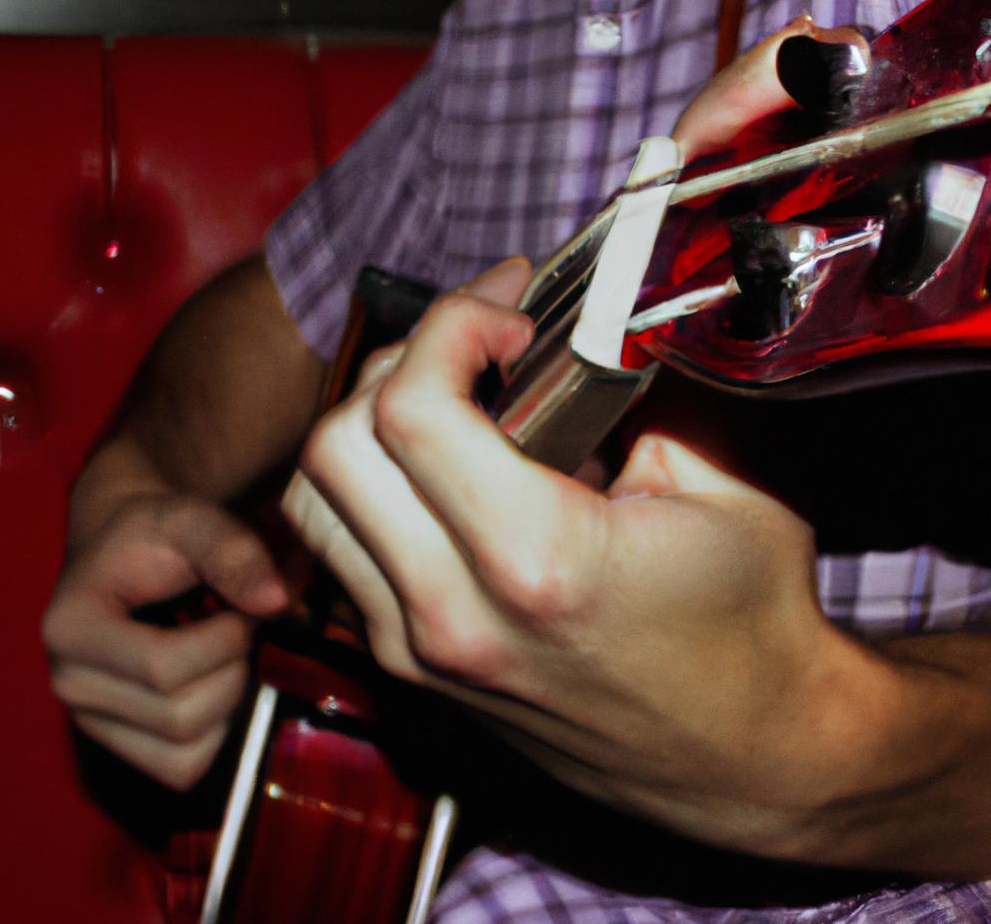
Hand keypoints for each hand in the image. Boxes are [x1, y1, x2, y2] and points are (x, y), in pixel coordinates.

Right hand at [42, 491, 288, 789]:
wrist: (130, 551)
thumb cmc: (159, 535)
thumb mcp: (193, 521)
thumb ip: (233, 551)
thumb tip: (277, 601)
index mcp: (71, 630)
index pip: (162, 667)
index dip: (225, 638)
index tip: (242, 603)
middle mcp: (69, 684)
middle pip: (180, 715)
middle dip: (232, 666)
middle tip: (240, 624)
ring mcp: (91, 722)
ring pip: (187, 750)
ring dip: (229, 698)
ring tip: (224, 650)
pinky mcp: (121, 746)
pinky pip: (184, 768)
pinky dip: (217, 730)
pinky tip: (213, 680)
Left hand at [284, 260, 839, 854]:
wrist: (746, 756)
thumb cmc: (751, 620)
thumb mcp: (720, 480)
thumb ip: (634, 389)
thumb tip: (569, 326)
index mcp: (536, 561)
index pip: (414, 409)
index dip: (447, 325)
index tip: (508, 311)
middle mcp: (452, 615)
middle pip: (337, 444)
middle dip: (399, 363)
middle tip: (474, 345)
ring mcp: (419, 651)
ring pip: (317, 499)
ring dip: (366, 426)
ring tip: (446, 400)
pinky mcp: (413, 667)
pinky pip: (341, 550)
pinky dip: (366, 489)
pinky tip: (435, 471)